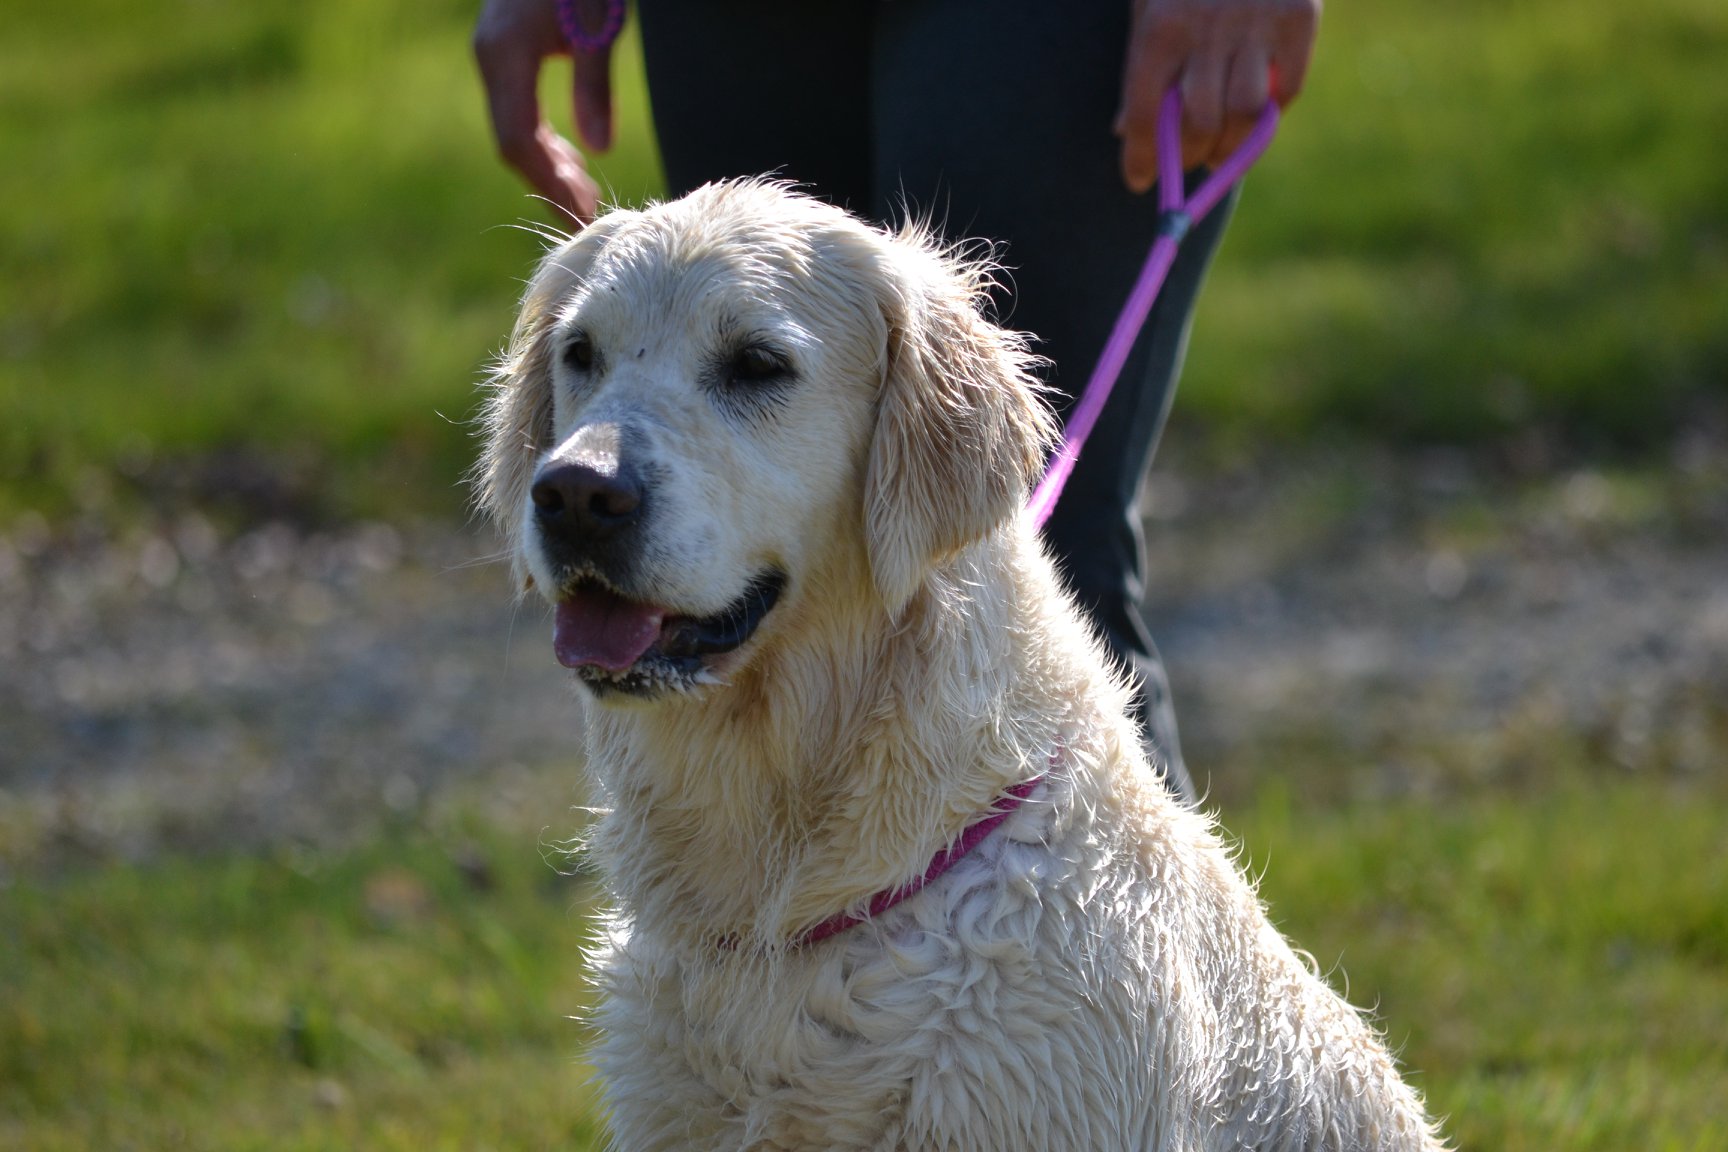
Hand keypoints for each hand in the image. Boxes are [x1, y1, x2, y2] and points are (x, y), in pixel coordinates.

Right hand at [473, 0, 614, 224]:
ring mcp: (497, 55)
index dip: (545, 185)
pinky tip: (573, 160)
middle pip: (512, 142)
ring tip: (586, 199)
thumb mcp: (598, 23)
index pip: (516, 140)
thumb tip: (599, 150)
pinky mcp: (509, 50)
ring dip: (549, 167)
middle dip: (549, 185)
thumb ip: (595, 84)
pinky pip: (520, 109)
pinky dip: (546, 140)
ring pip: (515, 128)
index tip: (577, 217)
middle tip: (587, 221)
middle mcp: (492, 59)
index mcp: (506, 55)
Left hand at [1116, 0, 1319, 189]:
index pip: (1146, 114)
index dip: (1142, 157)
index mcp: (1159, 28)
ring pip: (1245, 115)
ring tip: (1220, 150)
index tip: (1139, 181)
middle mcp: (1206, 27)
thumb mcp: (1150, 7)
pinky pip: (1287, 90)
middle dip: (1189, 156)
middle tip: (1188, 162)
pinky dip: (1272, 113)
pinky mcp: (1299, 19)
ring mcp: (1256, 23)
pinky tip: (1258, 112)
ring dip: (1231, 147)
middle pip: (1199, 123)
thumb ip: (1142, 68)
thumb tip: (1125, 131)